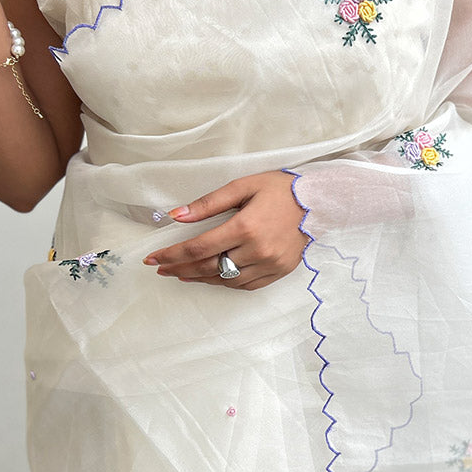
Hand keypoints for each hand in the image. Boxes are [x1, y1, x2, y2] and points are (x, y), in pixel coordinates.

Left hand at [143, 171, 307, 291]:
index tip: (152, 258)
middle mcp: (257, 250)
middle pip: (209, 267)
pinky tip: (211, 276)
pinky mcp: (279, 272)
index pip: (199, 247)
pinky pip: (245, 285)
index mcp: (246, 226)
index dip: (172, 254)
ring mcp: (270, 265)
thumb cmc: (279, 189)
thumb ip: (208, 204)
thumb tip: (176, 216)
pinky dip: (225, 282)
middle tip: (161, 268)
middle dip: (180, 268)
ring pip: (225, 279)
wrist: (319, 203)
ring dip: (200, 278)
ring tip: (182, 272)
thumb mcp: (242, 187)